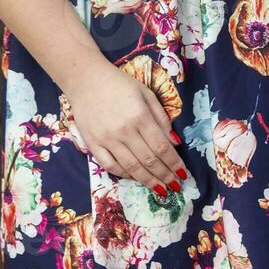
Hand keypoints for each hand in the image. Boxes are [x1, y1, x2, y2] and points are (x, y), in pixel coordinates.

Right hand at [62, 62, 187, 195]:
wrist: (85, 79)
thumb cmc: (119, 83)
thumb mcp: (146, 94)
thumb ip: (161, 118)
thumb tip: (175, 142)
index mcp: (140, 116)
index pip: (162, 147)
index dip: (174, 163)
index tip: (183, 173)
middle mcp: (125, 131)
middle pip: (149, 160)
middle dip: (165, 175)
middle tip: (175, 186)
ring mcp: (107, 139)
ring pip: (131, 167)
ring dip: (148, 180)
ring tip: (160, 189)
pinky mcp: (92, 144)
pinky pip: (110, 166)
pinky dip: (124, 174)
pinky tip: (134, 177)